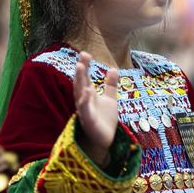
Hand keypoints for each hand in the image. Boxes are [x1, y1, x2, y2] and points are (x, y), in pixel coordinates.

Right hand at [73, 52, 118, 166]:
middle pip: (80, 84)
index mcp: (88, 95)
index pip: (85, 78)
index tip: (85, 53)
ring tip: (80, 67)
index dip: (85, 65)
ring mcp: (85, 111)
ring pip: (80, 95)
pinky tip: (88, 91)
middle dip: (80, 71)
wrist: (105, 140)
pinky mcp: (89, 121)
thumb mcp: (110, 99)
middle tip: (81, 58)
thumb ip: (110, 85)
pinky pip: (86, 110)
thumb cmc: (104, 120)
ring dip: (79, 81)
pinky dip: (85, 101)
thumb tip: (113, 69)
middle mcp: (84, 101)